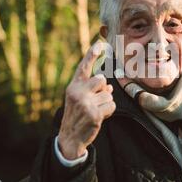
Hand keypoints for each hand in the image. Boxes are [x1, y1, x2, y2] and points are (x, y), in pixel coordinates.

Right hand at [58, 42, 115, 159]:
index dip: (91, 54)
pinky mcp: (94, 113)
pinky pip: (111, 105)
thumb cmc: (77, 115)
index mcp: (73, 86)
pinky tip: (99, 117)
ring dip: (106, 102)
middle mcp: (78, 92)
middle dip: (103, 90)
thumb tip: (110, 85)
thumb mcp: (79, 99)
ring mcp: (86, 103)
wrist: (70, 137)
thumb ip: (91, 89)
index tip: (100, 43)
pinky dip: (109, 111)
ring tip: (95, 111)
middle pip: (102, 79)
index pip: (83, 67)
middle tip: (94, 101)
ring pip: (109, 93)